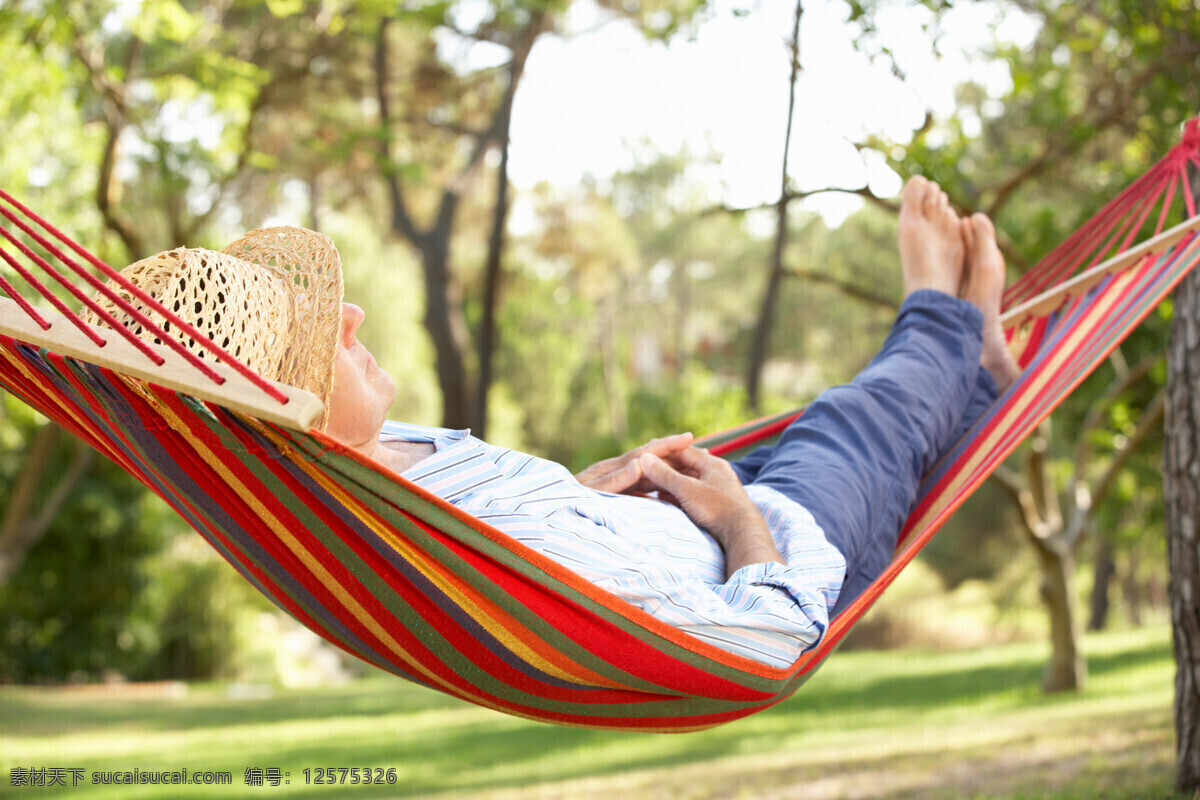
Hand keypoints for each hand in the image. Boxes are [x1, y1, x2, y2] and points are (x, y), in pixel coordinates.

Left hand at [575, 433, 694, 493]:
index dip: (666, 445)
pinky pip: (643, 491)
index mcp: (611, 468)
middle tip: (702, 451)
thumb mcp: (589, 492)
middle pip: (651, 461)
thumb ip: (614, 480)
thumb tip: (639, 464)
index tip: (688, 437)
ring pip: (650, 475)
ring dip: (670, 471)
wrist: (553, 513)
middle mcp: (616, 472)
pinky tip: (672, 492)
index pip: (645, 453)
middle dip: (675, 455)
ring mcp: (617, 484)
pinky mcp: (617, 497)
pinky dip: (658, 489)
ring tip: (694, 469)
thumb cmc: (568, 503)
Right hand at [638, 448, 784, 577]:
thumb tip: (643, 458)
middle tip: (644, 471)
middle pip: (685, 466)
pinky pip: (692, 495)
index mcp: (712, 463)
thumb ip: (665, 475)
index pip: (683, 451)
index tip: (644, 454)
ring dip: (670, 484)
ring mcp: (717, 489)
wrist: (742, 534)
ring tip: (651, 487)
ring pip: (688, 482)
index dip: (662, 452)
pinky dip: (678, 496)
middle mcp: (716, 473)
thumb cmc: (717, 508)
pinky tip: (666, 501)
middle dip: (664, 469)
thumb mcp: (687, 490)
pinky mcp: (716, 505)